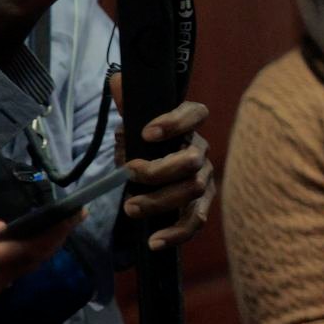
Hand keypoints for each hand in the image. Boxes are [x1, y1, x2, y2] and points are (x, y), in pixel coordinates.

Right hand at [0, 173, 82, 301]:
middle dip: (53, 235)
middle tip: (71, 212)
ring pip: (17, 266)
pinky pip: (1, 272)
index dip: (57, 230)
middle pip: (32, 258)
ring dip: (32, 242)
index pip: (33, 248)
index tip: (78, 211)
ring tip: (42, 219)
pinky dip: (9, 252)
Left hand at [110, 76, 216, 250]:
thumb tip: (119, 82)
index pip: (195, 114)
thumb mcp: (133, 117)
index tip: (146, 134)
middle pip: (192, 161)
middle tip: (129, 173)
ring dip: (159, 201)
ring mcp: (204, 179)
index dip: (175, 122)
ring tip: (130, 208)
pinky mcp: (199, 205)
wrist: (151, 166)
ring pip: (192, 191)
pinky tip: (155, 242)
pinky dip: (177, 233)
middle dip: (159, 170)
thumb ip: (128, 99)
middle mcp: (201, 151)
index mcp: (189, 125)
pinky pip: (195, 221)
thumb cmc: (143, 139)